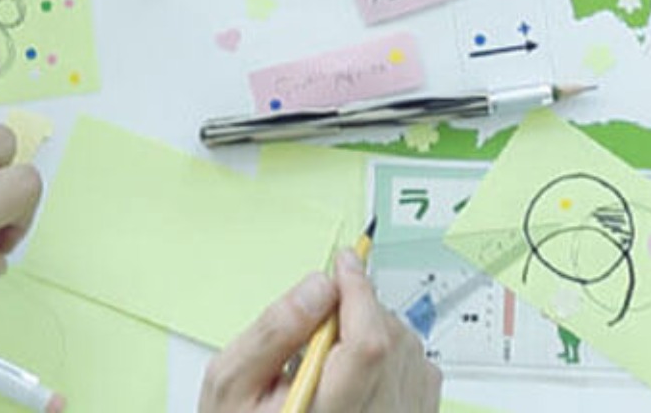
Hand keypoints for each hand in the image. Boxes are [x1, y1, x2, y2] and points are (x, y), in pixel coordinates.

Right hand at [200, 250, 441, 412]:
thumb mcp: (231, 385)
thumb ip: (273, 332)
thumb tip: (320, 286)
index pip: (366, 346)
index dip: (358, 294)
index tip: (343, 263)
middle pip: (388, 341)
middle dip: (359, 312)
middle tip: (318, 327)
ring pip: (406, 349)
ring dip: (375, 332)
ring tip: (329, 361)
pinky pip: (420, 369)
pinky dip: (392, 356)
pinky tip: (355, 375)